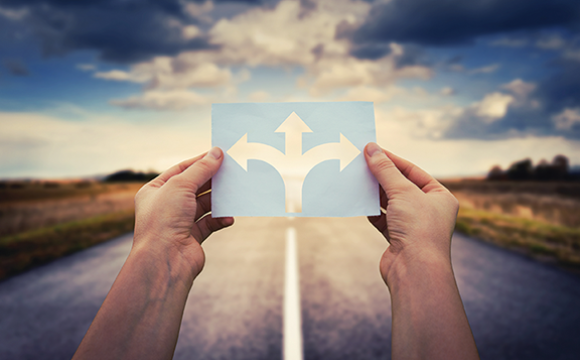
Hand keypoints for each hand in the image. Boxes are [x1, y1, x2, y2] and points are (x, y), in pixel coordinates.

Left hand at [133, 147, 233, 279]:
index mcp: (154, 191)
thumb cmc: (163, 221)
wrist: (164, 261)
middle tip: (231, 172)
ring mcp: (178, 223)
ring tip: (234, 194)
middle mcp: (165, 206)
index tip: (219, 155)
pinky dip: (220, 219)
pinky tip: (228, 218)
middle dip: (212, 181)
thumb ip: (201, 168)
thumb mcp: (181, 186)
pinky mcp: (191, 237)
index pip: (180, 170)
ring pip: (203, 205)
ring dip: (218, 200)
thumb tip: (216, 153)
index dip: (199, 162)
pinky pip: (209, 223)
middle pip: (194, 187)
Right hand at [364, 142, 458, 284]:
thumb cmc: (418, 229)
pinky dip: (371, 210)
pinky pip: (382, 218)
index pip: (413, 172)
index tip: (372, 150)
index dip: (392, 160)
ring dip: (374, 193)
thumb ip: (385, 170)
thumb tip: (372, 148)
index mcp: (440, 197)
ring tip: (357, 180)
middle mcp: (429, 211)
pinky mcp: (397, 238)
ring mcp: (413, 226)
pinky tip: (359, 201)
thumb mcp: (402, 191)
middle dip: (381, 176)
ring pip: (390, 203)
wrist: (414, 271)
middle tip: (361, 163)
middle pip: (400, 186)